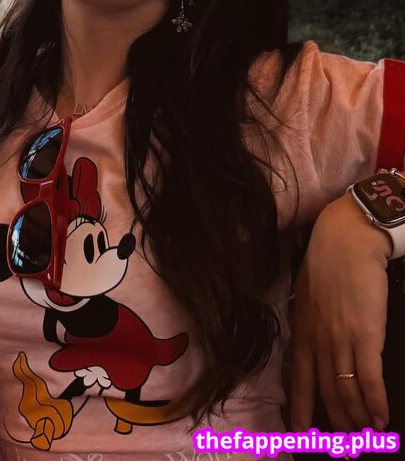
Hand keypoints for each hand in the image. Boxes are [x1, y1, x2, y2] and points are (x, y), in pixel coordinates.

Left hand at [290, 193, 390, 432]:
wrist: (346, 241)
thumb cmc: (328, 264)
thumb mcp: (307, 296)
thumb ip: (310, 323)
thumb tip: (312, 343)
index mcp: (302, 331)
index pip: (299, 380)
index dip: (301, 409)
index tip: (300, 433)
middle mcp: (318, 341)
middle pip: (326, 393)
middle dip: (335, 422)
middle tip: (344, 446)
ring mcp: (340, 340)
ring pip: (347, 391)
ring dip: (357, 418)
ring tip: (367, 437)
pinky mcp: (366, 336)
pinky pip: (369, 379)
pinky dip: (375, 404)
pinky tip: (382, 420)